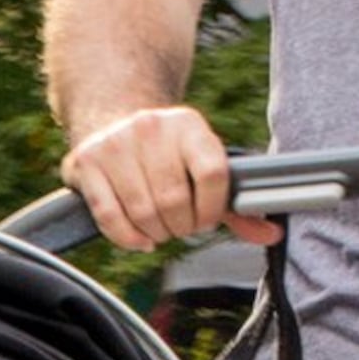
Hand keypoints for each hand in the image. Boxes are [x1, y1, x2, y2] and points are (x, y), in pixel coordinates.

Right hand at [60, 105, 281, 251]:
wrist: (113, 121)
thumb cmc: (167, 155)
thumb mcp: (200, 166)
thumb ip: (234, 204)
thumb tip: (271, 236)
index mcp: (188, 124)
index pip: (212, 173)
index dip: (212, 208)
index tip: (205, 220)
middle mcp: (151, 128)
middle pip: (174, 199)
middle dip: (181, 226)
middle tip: (180, 228)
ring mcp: (115, 144)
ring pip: (142, 212)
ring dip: (155, 233)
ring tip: (160, 230)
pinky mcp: (87, 163)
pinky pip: (110, 216)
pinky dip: (128, 238)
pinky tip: (140, 239)